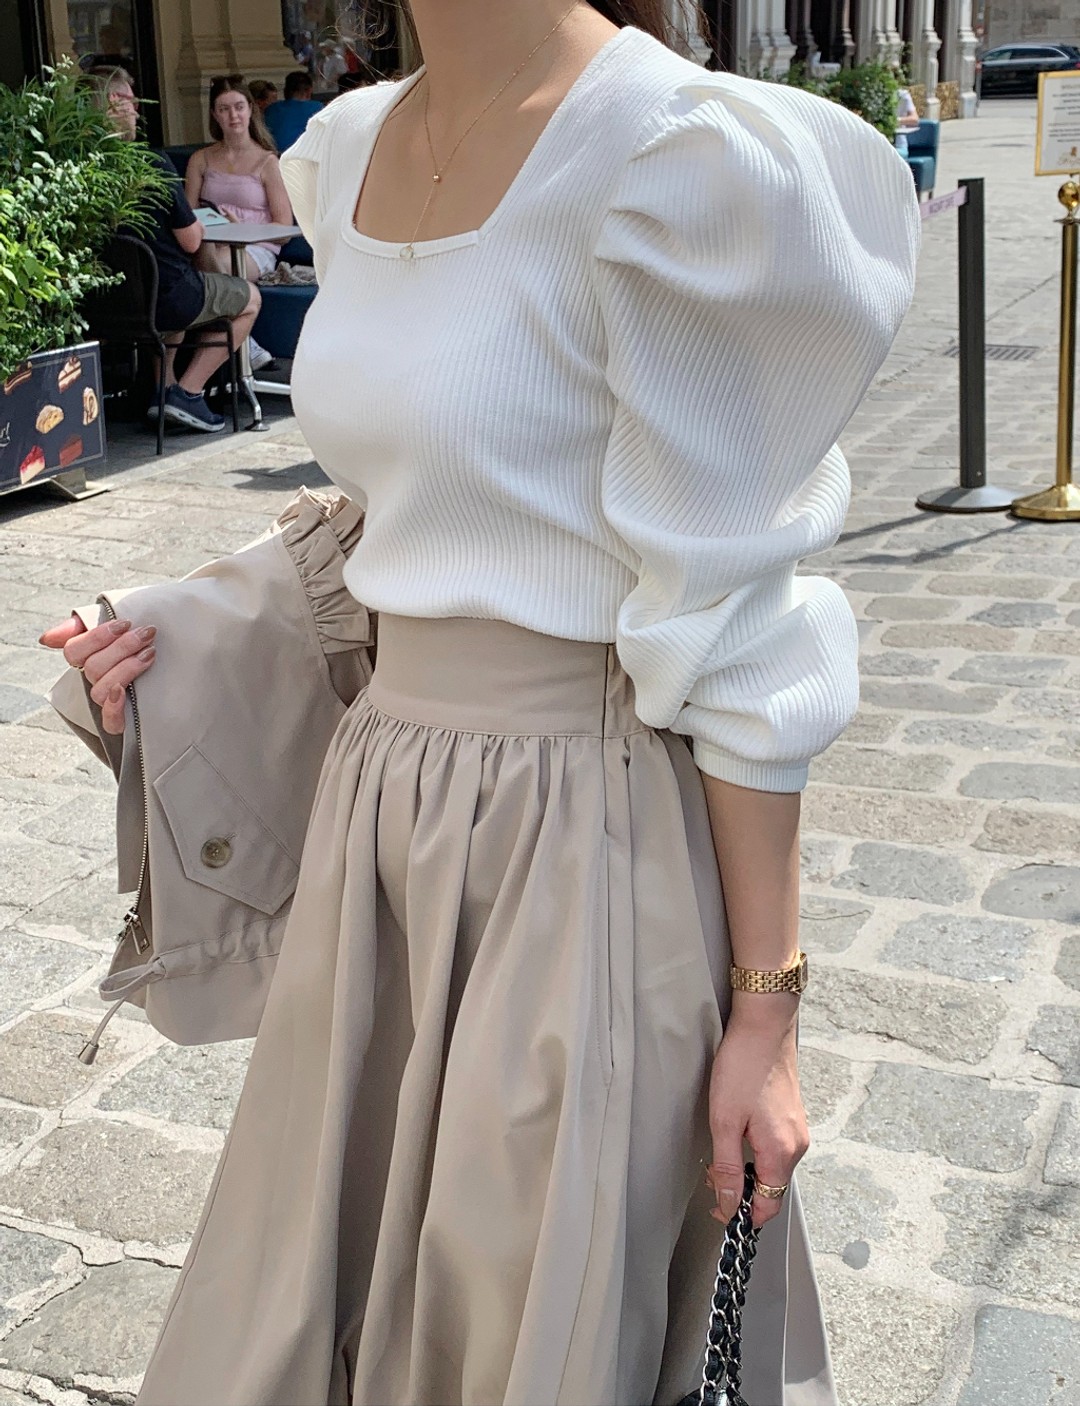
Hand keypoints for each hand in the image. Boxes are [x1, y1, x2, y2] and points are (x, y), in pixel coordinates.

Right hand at [39, 615, 156, 735]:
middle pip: (93, 667)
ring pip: (101, 689)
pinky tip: (123, 692)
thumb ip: (80, 626)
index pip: (74, 651)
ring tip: (150, 653)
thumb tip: (46, 640)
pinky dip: (114, 707)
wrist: (182, 672)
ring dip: (126, 669)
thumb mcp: (116, 628)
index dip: (97, 637)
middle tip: (148, 634)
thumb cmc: (141, 645)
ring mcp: (107, 703)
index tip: (125, 623)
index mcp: (88, 660)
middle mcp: (93, 682)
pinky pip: (109, 722)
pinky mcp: (122, 723)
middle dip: (122, 647)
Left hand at [705, 993, 808, 1229]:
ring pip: (772, 1169)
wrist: (764, 1025)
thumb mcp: (725, 1121)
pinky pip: (776, 1150)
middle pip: (771, 1188)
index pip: (768, 1205)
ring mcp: (797, 1130)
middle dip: (740, 1192)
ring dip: (746, 1171)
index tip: (717, 1209)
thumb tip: (727, 1205)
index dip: (742, 1215)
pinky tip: (736, 1136)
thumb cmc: (743, 1066)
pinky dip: (755, 1153)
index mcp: (781, 1152)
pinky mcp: (792, 1117)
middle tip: (711, 1176)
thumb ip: (726, 1168)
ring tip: (719, 1155)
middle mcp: (796, 1145)